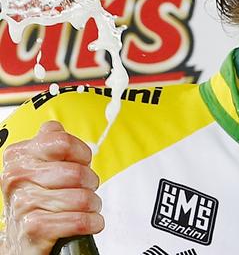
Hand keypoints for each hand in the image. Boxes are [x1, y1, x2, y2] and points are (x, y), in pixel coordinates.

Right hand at [0, 121, 103, 254]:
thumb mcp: (39, 166)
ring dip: (92, 204)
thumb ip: (50, 142)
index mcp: (19, 156)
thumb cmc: (39, 198)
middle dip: (91, 182)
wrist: (23, 239)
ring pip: (82, 197)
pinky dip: (91, 222)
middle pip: (77, 172)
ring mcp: (24, 203)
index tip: (82, 161)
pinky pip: (79, 220)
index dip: (81, 153)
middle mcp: (17, 177)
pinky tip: (88, 222)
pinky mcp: (35, 228)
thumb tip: (57, 128)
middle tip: (86, 188)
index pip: (62, 142)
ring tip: (85, 207)